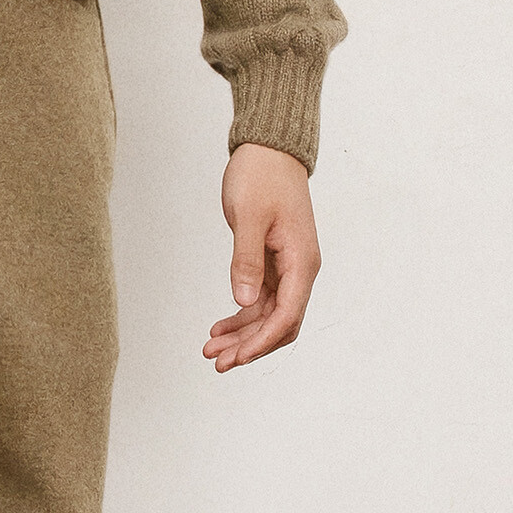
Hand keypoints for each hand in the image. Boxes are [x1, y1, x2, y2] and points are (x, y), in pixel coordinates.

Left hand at [207, 141, 318, 368]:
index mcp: (301, 261)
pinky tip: (220, 326)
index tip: (236, 357)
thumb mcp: (248, 216)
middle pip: (279, 322)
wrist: (269, 151)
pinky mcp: (274, 262)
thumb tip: (244, 302)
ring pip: (269, 314)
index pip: (287, 315)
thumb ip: (246, 260)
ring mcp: (288, 268)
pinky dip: (242, 315)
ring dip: (243, 334)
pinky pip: (262, 300)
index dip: (261, 340)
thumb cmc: (261, 177)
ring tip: (211, 348)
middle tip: (216, 361)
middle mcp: (300, 269)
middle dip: (249, 345)